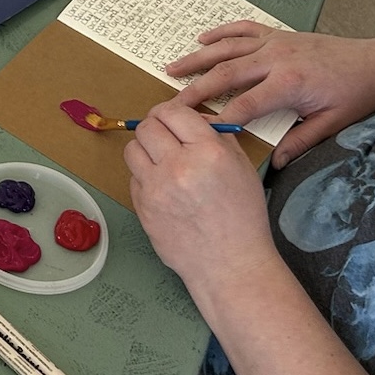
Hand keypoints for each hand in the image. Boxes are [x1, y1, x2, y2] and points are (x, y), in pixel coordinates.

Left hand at [125, 102, 276, 292]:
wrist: (229, 263)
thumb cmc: (242, 218)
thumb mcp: (241, 168)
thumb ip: (217, 138)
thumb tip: (194, 120)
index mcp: (208, 152)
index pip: (172, 112)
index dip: (170, 112)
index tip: (172, 118)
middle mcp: (178, 166)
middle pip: (147, 127)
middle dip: (155, 127)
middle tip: (165, 136)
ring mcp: (155, 188)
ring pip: (132, 149)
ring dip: (145, 150)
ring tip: (162, 161)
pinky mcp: (142, 207)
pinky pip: (133, 178)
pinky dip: (144, 176)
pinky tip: (163, 187)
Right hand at [168, 22, 374, 167]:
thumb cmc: (356, 96)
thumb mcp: (332, 123)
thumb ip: (299, 142)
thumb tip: (274, 164)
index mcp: (289, 83)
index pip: (245, 104)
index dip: (219, 119)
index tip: (196, 133)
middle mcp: (277, 58)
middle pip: (226, 73)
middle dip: (195, 89)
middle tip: (169, 104)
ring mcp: (276, 42)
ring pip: (228, 48)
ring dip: (198, 58)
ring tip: (171, 69)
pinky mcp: (279, 34)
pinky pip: (244, 29)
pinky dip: (222, 32)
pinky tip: (202, 39)